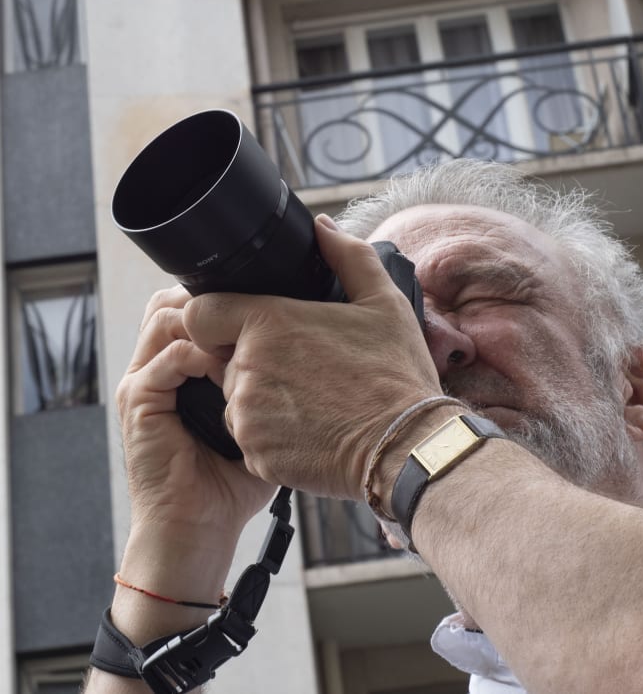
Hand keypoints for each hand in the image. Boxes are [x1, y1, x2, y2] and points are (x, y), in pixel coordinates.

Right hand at [117, 287, 275, 542]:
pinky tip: (232, 373)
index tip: (270, 303)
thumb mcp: (262, 416)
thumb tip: (320, 349)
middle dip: (217, 300)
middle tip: (260, 316)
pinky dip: (205, 357)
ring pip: (168, 317)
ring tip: (247, 344)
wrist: (198, 528)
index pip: (194, 305)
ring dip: (212, 324)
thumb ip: (275, 380)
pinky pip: (170, 357)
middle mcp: (157, 365)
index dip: (228, 297)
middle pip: (175, 300)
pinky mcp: (139, 402)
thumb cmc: (233, 479)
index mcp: (181, 365)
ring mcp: (144, 381)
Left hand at [181, 217, 440, 498]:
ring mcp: (248, 416)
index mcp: (269, 323)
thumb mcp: (384, 301)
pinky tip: (313, 427)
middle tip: (305, 367)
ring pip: (236, 399)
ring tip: (314, 400)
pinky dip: (274, 433)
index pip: (200, 313)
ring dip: (263, 397)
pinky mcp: (255, 454)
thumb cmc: (396, 372)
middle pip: (225, 357)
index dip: (216, 317)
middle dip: (254, 360)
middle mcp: (247, 368)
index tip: (243, 326)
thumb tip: (322, 228)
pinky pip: (250, 437)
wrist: (406, 446)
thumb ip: (348, 256)